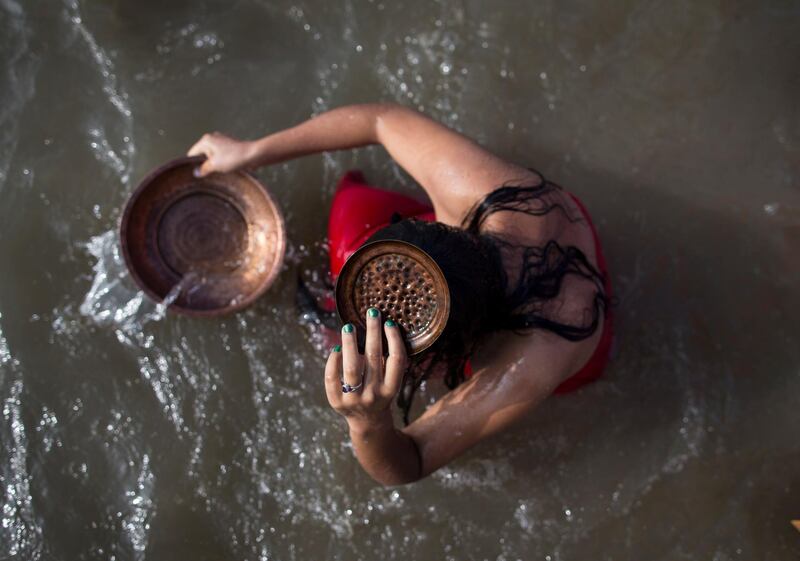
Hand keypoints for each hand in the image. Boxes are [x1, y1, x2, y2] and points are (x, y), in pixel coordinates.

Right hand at [187, 132, 253, 176]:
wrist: (253, 155)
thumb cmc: (233, 158)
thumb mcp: (215, 166)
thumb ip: (203, 169)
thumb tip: (196, 172)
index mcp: (205, 140)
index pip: (192, 153)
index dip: (192, 165)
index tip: (194, 175)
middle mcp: (212, 138)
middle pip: (202, 154)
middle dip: (204, 165)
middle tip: (206, 176)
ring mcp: (222, 141)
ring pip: (212, 155)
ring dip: (213, 164)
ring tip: (217, 172)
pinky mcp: (230, 146)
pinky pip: (220, 155)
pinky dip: (221, 162)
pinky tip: (225, 168)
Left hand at [324, 308, 406, 426]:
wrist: (367, 422)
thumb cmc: (380, 393)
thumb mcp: (390, 382)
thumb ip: (386, 362)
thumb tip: (379, 326)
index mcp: (391, 389)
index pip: (396, 361)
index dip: (394, 339)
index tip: (389, 322)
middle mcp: (374, 395)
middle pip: (373, 358)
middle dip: (373, 332)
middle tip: (371, 312)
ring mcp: (354, 399)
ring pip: (351, 367)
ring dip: (350, 344)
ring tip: (348, 327)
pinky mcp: (337, 402)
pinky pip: (332, 377)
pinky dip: (333, 361)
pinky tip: (337, 348)